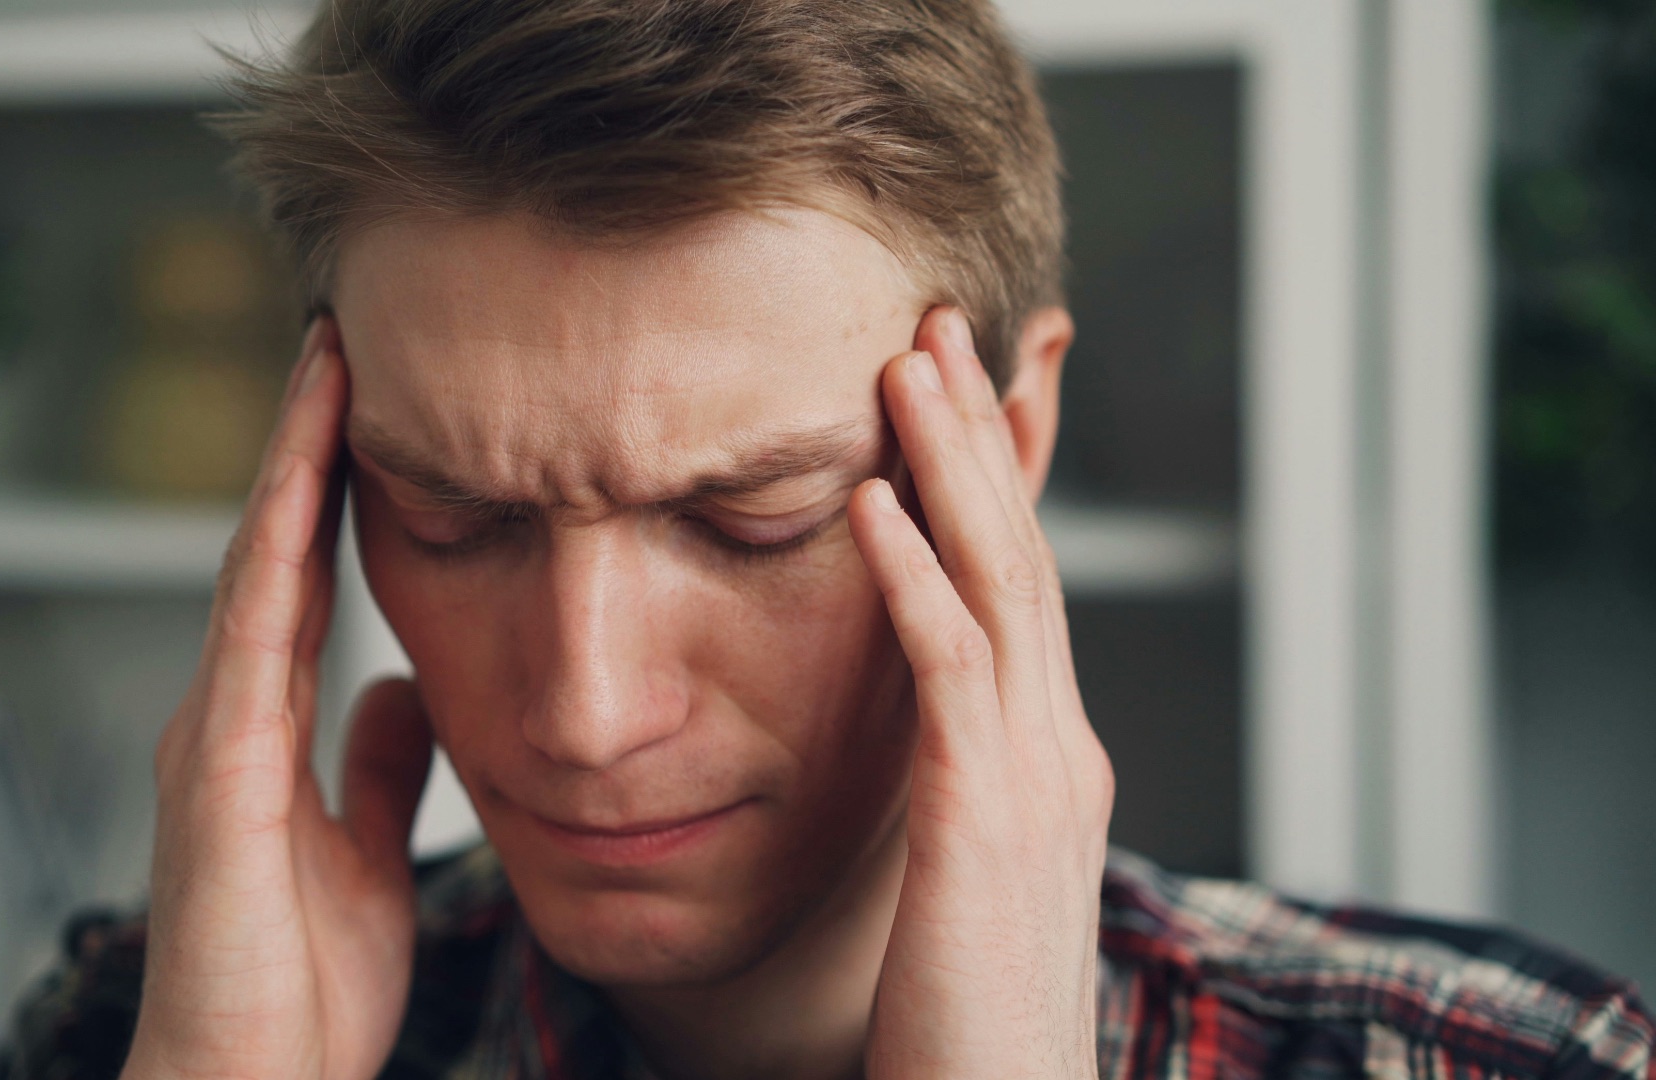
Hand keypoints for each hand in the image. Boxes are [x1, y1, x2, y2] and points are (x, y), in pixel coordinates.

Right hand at [123, 319, 434, 1079]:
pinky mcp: (219, 778)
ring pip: (253, 571)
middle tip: (341, 342)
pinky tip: (297, 490)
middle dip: (305, 447)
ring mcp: (215, 738)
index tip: (370, 403)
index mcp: (266, 729)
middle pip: (272, 551)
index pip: (305, 579)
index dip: (331, 491)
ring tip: (325, 370)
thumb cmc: (297, 988)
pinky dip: (273, 560)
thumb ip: (378, 768)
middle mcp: (230, 715)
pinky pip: (251, 645)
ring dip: (287, 469)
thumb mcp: (366, 854)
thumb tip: (402, 690)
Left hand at [849, 309, 1114, 1079]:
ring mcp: (1035, 781)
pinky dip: (909, 579)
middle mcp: (1059, 751)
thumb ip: (956, 797)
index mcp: (1050, 762)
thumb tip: (920, 744)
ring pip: (998, 585)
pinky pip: (947, 674)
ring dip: (949, 468)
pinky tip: (866, 504)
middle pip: (1021, 555)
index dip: (993, 479)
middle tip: (934, 324)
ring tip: (904, 366)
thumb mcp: (969, 884)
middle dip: (979, 434)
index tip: (953, 388)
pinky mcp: (984, 824)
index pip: (1023, 587)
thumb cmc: (967, 1024)